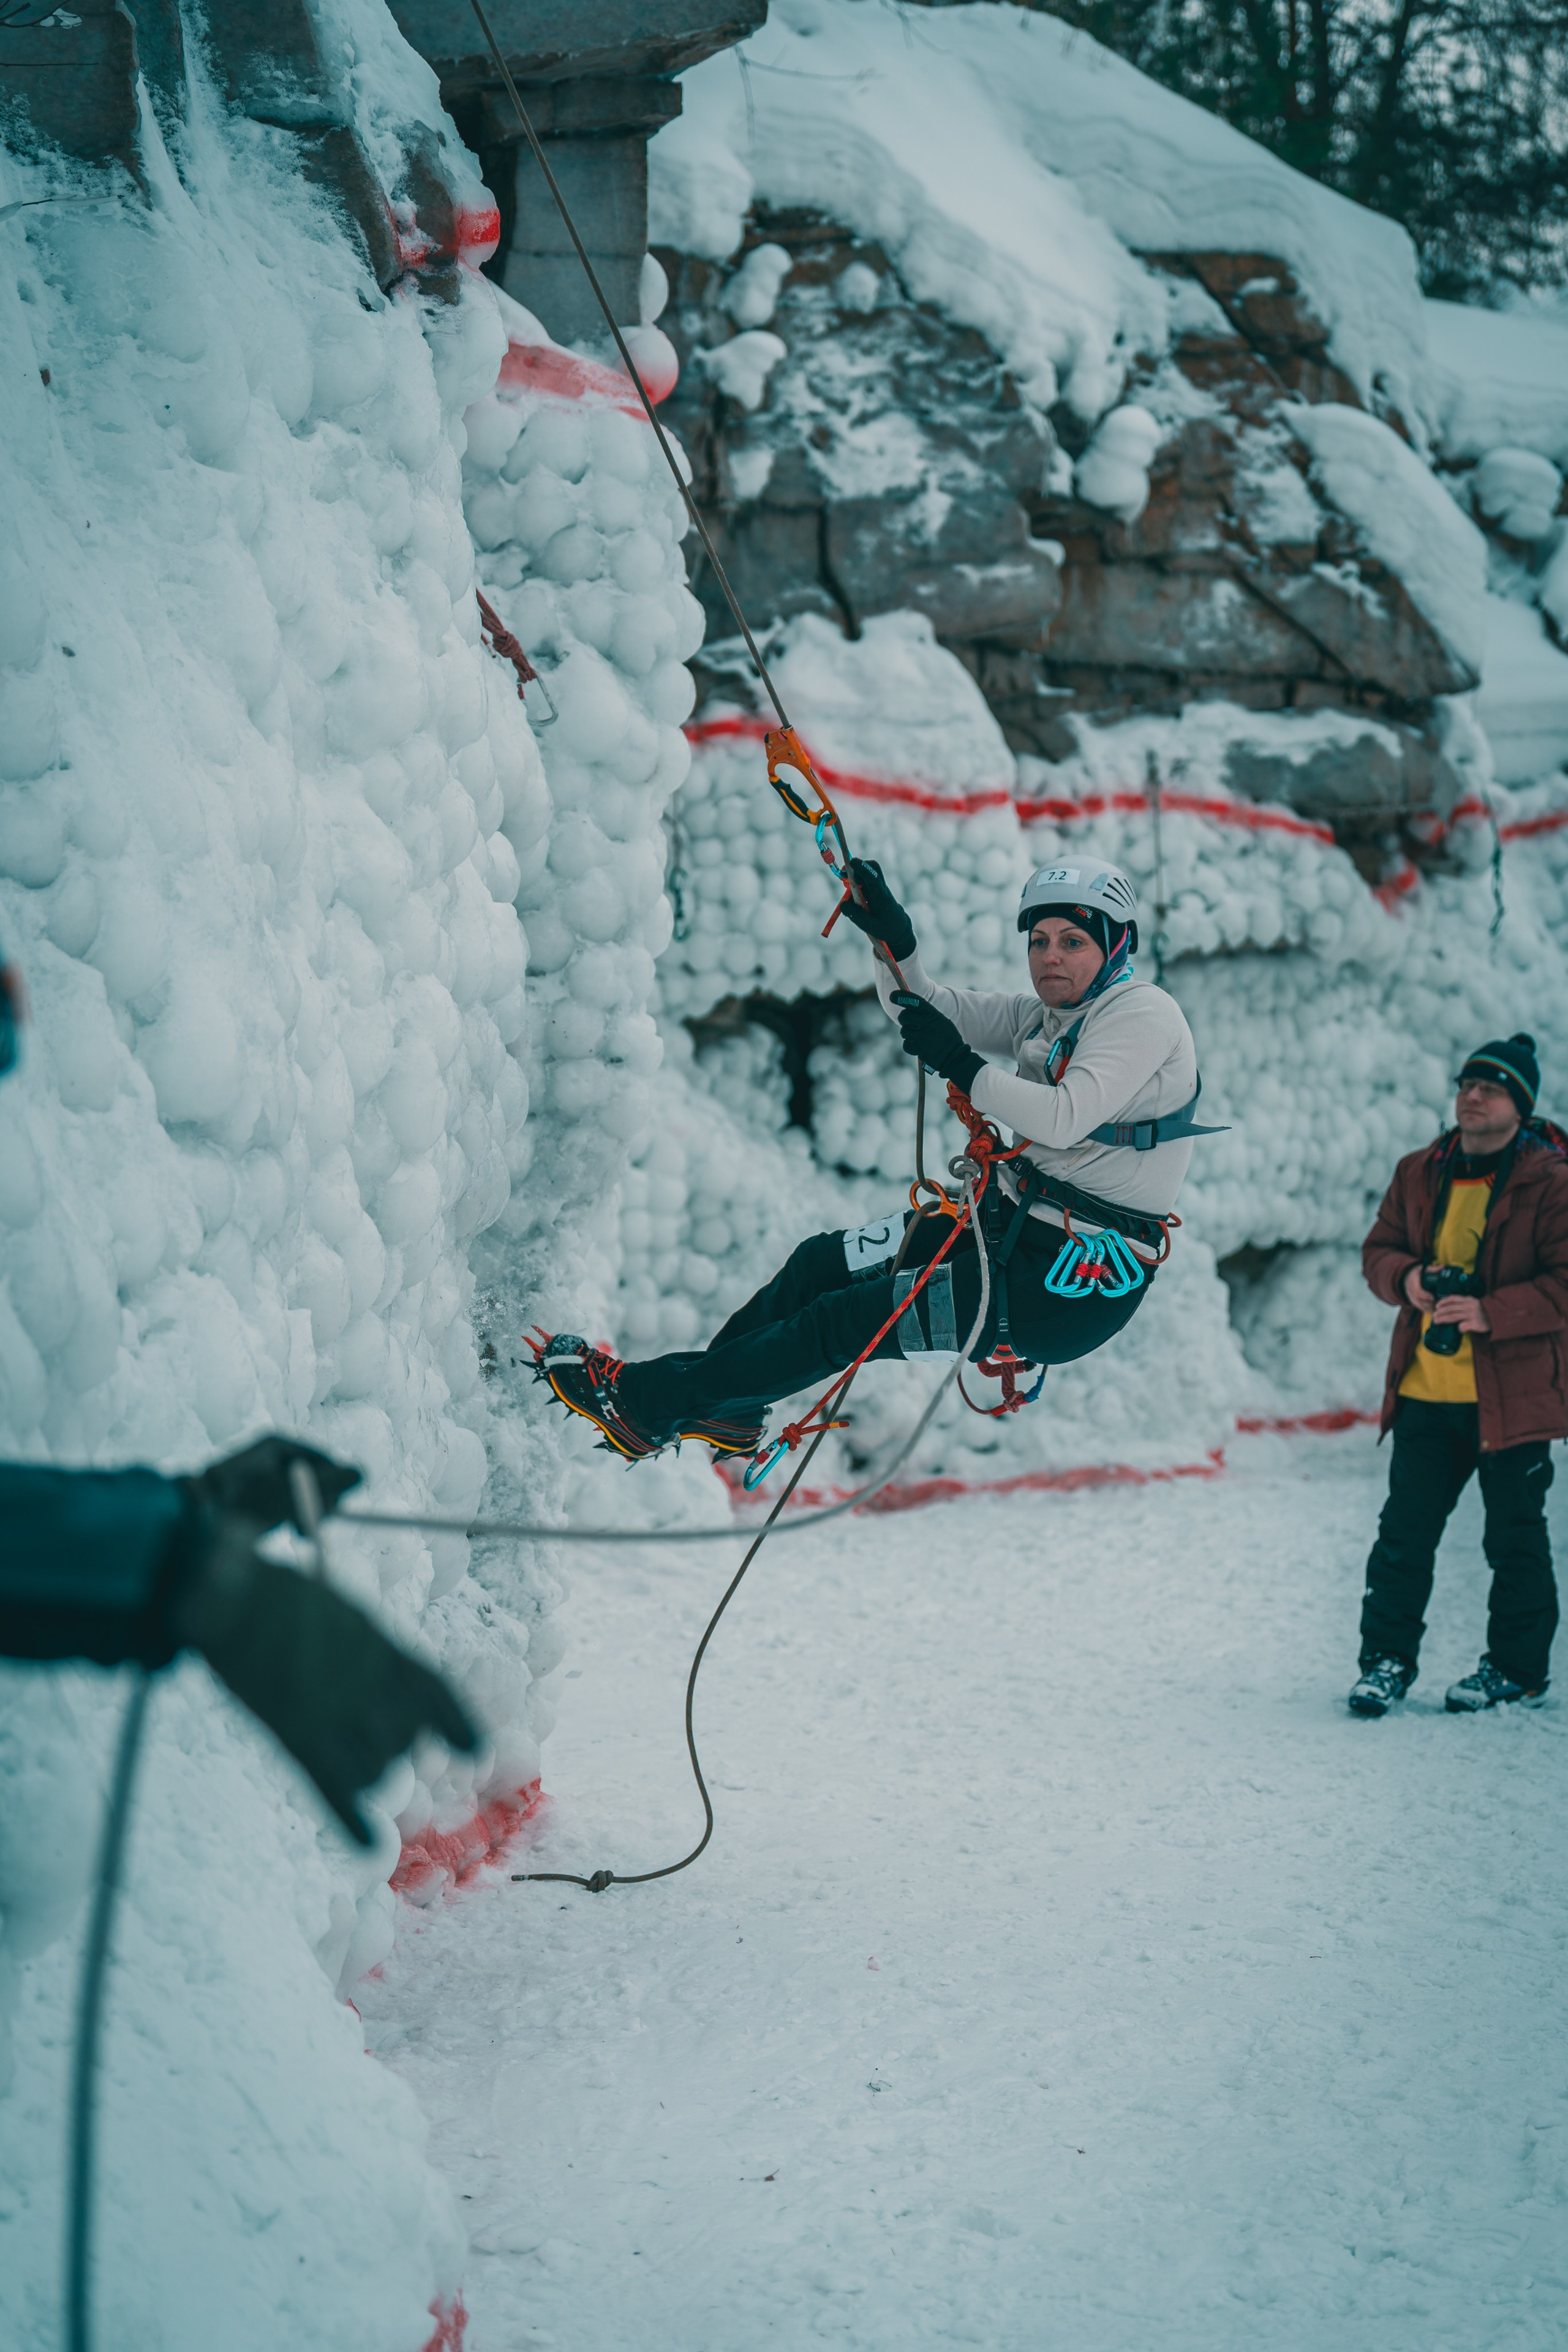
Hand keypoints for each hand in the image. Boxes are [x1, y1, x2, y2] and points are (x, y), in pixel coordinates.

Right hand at [173, 1520, 476, 1843]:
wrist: (231, 1592)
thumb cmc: (274, 1593)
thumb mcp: (336, 1611)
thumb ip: (359, 1645)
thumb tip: (369, 1668)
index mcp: (382, 1646)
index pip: (435, 1692)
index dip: (459, 1723)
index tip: (478, 1750)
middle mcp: (373, 1685)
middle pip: (404, 1739)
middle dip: (390, 1745)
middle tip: (358, 1732)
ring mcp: (338, 1714)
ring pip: (373, 1770)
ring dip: (363, 1773)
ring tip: (338, 1756)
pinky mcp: (297, 1737)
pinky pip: (333, 1789)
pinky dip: (349, 1821)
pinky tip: (366, 1843)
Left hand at [190, 1435, 360, 1532]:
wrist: (193, 1521)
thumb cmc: (243, 1503)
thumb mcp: (292, 1492)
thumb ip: (329, 1483)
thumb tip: (362, 1473)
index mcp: (276, 1445)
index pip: (321, 1459)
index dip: (334, 1484)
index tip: (337, 1507)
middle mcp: (266, 1457)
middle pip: (309, 1477)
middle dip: (317, 1502)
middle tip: (314, 1524)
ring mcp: (255, 1478)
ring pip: (295, 1495)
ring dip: (302, 1513)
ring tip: (295, 1531)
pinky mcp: (246, 1500)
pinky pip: (279, 1507)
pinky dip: (285, 1519)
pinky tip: (279, 1530)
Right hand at [839, 859, 915, 962]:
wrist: (898, 927)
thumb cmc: (884, 927)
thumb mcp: (869, 926)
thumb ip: (855, 915)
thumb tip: (842, 903)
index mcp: (881, 897)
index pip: (873, 879)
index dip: (863, 869)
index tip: (852, 862)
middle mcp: (880, 888)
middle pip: (873, 867)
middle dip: (858, 866)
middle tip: (843, 873)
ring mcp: (877, 886)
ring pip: (867, 871)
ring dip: (854, 875)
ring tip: (846, 885)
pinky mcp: (873, 888)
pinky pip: (862, 879)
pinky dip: (854, 882)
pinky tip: (852, 896)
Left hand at [891, 991, 984, 1092]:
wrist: (954, 1056)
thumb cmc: (947, 1037)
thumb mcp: (941, 1020)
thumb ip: (927, 1014)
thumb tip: (909, 1008)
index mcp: (933, 1014)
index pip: (915, 1001)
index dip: (902, 997)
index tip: (892, 996)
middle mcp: (926, 1023)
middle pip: (904, 1016)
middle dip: (904, 1019)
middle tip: (911, 1023)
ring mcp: (921, 1036)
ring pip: (904, 1031)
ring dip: (908, 1034)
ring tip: (920, 1037)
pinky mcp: (918, 1048)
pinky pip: (906, 1044)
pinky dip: (910, 1045)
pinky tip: (919, 1046)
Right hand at [1403, 1265, 1435, 1312]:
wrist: (1406, 1278)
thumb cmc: (1417, 1273)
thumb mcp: (1424, 1269)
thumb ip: (1433, 1269)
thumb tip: (1443, 1267)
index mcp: (1413, 1282)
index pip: (1417, 1291)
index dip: (1424, 1295)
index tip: (1432, 1297)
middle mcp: (1410, 1291)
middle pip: (1419, 1301)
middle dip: (1429, 1304)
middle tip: (1439, 1304)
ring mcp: (1411, 1297)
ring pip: (1420, 1306)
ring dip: (1429, 1308)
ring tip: (1439, 1307)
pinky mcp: (1414, 1302)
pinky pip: (1420, 1308)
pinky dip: (1428, 1310)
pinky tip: (1436, 1310)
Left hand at [1431, 1293, 1490, 1334]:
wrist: (1498, 1317)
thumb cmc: (1484, 1312)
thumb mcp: (1474, 1304)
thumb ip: (1464, 1305)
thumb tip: (1450, 1310)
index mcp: (1469, 1299)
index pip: (1453, 1298)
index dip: (1443, 1301)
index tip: (1436, 1305)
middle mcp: (1470, 1306)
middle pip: (1451, 1308)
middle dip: (1440, 1312)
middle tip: (1433, 1316)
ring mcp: (1472, 1314)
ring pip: (1453, 1316)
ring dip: (1443, 1319)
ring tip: (1436, 1321)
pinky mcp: (1475, 1323)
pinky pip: (1463, 1326)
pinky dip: (1459, 1328)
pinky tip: (1458, 1330)